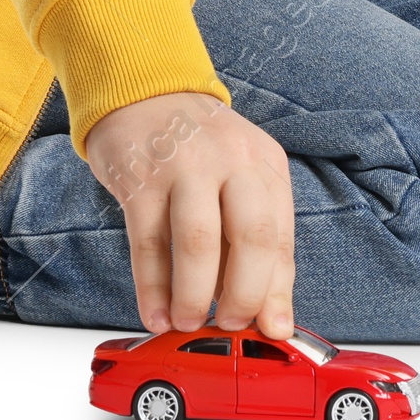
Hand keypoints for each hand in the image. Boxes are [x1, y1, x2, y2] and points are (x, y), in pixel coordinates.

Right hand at [83, 92, 295, 336]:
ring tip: (189, 321)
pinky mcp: (139, 178)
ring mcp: (183, 166)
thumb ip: (254, 238)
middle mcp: (230, 158)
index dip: (277, 291)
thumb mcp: (239, 177)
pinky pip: (148, 244)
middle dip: (244, 296)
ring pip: (199, 244)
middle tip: (231, 326)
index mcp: (263, 161)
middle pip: (251, 237)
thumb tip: (269, 315)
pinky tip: (155, 314)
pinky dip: (152, 289)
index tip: (272, 330)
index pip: (280, 237)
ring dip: (195, 296)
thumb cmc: (196, 146)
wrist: (142, 90)